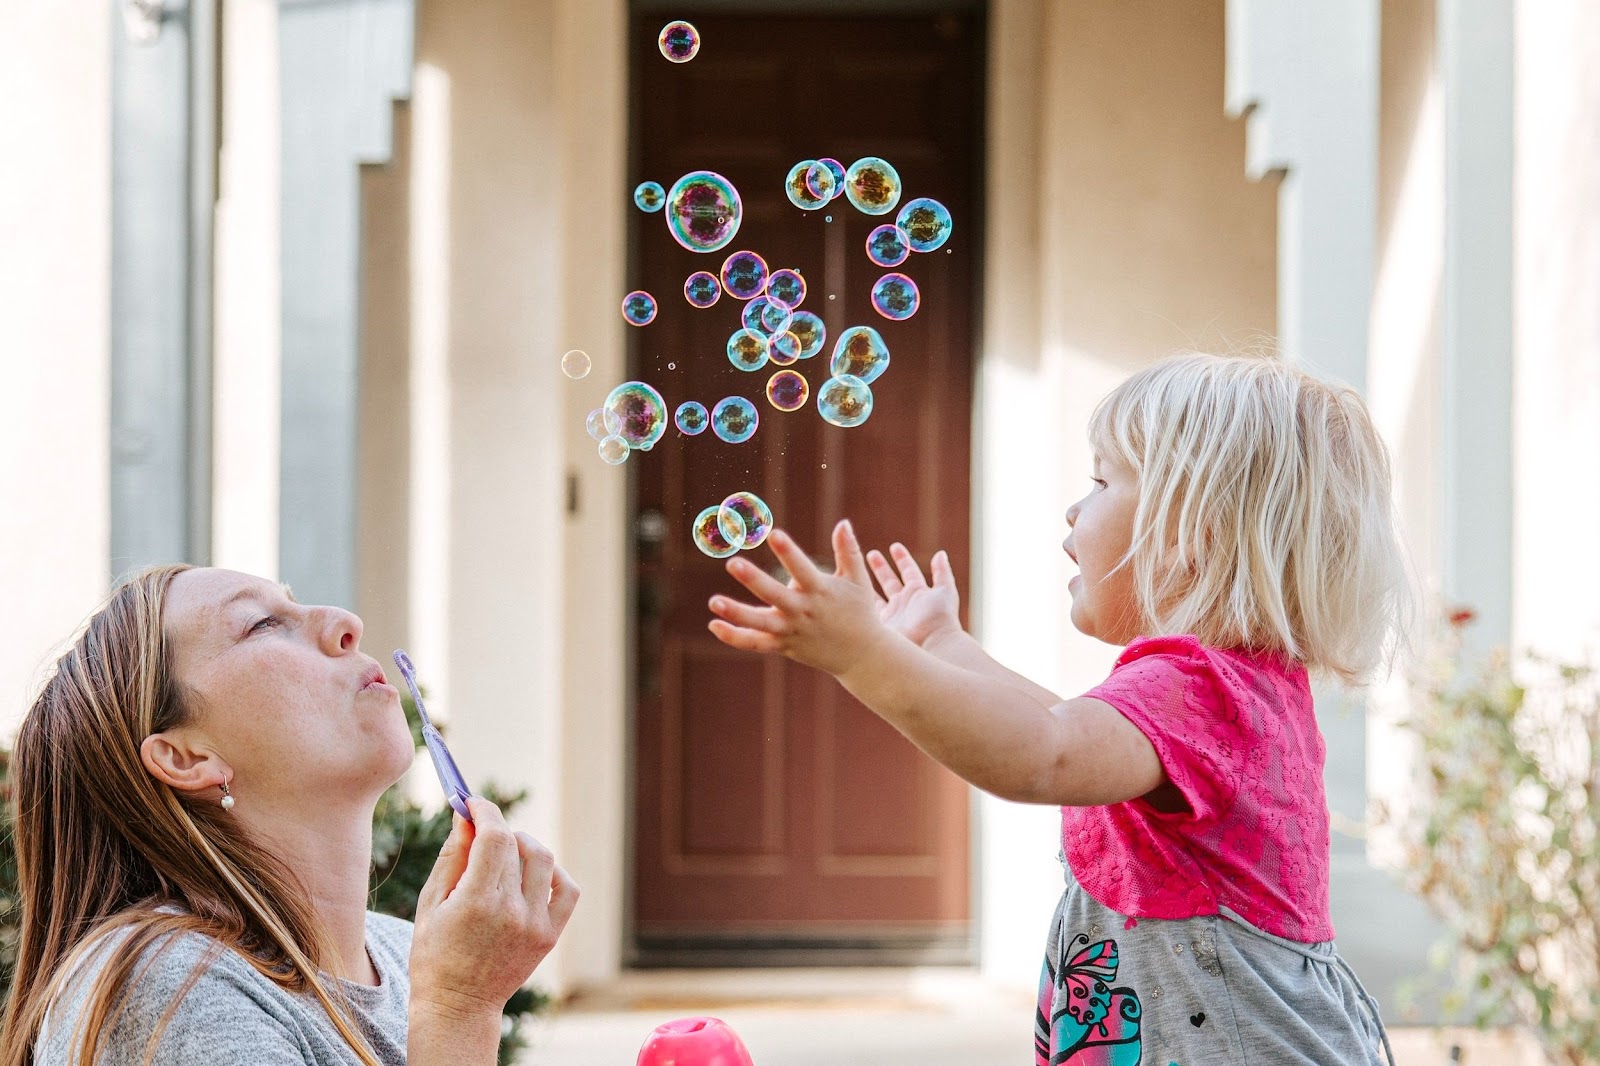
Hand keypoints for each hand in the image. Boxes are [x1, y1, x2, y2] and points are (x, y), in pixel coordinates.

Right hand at [409, 796, 579, 1020]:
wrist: (459, 1006)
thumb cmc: (434, 954)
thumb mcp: (430, 904)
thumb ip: (452, 857)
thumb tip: (466, 816)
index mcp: (477, 902)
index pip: (494, 836)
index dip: (485, 811)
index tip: (474, 802)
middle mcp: (512, 911)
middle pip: (515, 845)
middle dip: (497, 829)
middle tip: (480, 831)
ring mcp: (536, 924)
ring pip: (543, 859)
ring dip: (523, 846)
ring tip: (503, 856)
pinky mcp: (550, 935)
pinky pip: (566, 888)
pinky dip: (551, 872)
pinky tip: (530, 875)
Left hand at [708, 520, 897, 677]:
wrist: (863, 656)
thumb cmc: (861, 612)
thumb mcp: (859, 580)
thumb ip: (848, 551)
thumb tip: (843, 522)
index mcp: (821, 592)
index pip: (803, 569)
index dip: (788, 552)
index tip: (774, 534)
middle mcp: (804, 611)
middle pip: (775, 596)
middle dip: (754, 580)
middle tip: (732, 563)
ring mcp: (792, 631)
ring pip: (761, 623)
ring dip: (737, 614)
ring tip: (713, 602)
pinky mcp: (784, 646)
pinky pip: (756, 643)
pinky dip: (735, 637)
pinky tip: (714, 624)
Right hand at [862, 539, 960, 648]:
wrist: (931, 646)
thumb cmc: (940, 619)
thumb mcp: (945, 591)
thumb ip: (943, 572)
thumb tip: (940, 554)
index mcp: (918, 592)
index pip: (908, 570)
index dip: (902, 558)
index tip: (894, 546)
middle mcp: (903, 603)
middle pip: (890, 581)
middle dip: (881, 568)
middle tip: (870, 554)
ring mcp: (891, 615)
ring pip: (875, 594)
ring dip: (867, 582)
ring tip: (855, 567)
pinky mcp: (880, 626)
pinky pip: (867, 610)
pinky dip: (859, 600)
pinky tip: (848, 591)